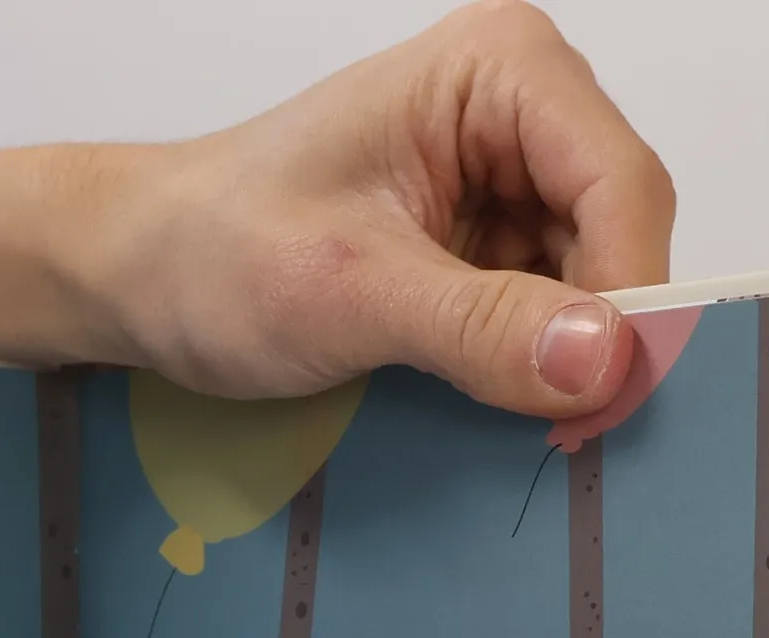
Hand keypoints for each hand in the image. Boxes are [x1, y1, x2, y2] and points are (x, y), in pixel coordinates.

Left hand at [0, 1, 671, 417]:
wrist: (137, 277)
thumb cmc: (214, 252)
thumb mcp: (350, 294)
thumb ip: (481, 327)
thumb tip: (605, 360)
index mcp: (499, 72)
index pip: (620, 186)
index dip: (632, 297)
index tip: (603, 398)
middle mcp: (517, 115)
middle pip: (617, 236)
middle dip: (597, 335)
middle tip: (563, 434)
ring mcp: (498, 185)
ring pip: (586, 287)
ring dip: (559, 361)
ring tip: (514, 425)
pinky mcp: (474, 250)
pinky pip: (538, 317)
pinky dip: (524, 369)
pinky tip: (493, 407)